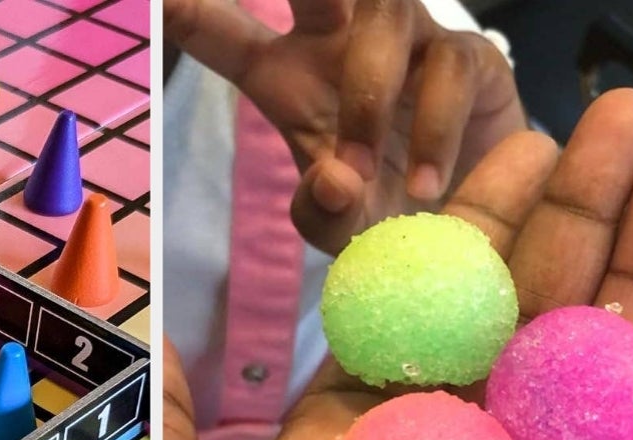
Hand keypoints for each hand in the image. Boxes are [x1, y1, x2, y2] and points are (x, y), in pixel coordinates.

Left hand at [165, 0, 526, 253]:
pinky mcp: (466, 56)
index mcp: (286, 78)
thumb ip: (321, 214)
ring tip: (361, 167)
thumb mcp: (339, 224)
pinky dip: (434, 129)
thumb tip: (334, 178)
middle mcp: (340, 41)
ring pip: (384, 12)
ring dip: (367, 90)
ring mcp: (406, 40)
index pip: (229, 37)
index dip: (198, 14)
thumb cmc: (380, 205)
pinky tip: (425, 186)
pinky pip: (449, 64)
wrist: (462, 222)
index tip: (166, 3)